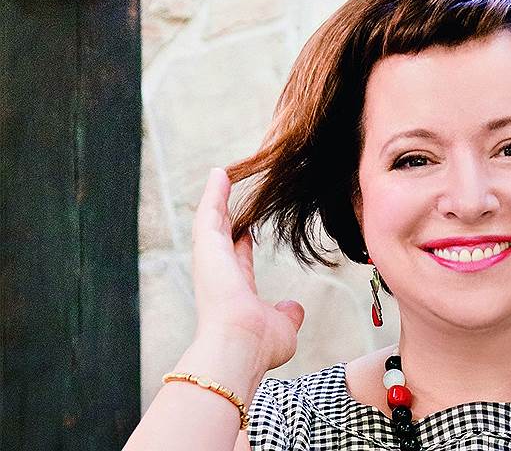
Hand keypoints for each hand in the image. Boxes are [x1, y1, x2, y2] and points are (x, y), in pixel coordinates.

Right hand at [191, 167, 304, 370]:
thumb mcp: (283, 327)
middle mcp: (219, 276)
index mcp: (236, 293)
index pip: (240, 263)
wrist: (240, 347)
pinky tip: (219, 173)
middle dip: (226, 217)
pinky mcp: (207, 248)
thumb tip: (293, 308)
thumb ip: (288, 315)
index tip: (248, 232)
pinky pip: (209, 213)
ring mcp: (211, 261)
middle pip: (222, 238)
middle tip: (228, 195)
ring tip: (221, 174)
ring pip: (212, 222)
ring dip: (216, 198)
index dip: (243, 246)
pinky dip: (213, 193)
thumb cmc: (259, 346)